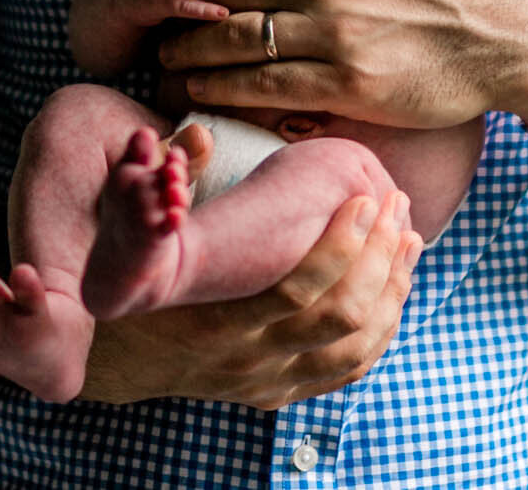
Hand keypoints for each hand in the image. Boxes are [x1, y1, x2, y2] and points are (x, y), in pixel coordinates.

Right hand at [79, 191, 421, 406]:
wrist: (117, 362)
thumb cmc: (136, 289)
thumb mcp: (142, 244)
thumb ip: (172, 192)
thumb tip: (197, 134)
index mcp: (216, 323)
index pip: (298, 290)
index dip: (342, 245)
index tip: (366, 198)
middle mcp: (247, 361)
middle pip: (341, 317)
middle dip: (382, 260)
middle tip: (399, 211)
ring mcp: (267, 383)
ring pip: (356, 347)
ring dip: (393, 291)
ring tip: (409, 241)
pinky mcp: (280, 394)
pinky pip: (348, 370)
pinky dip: (381, 329)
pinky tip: (394, 287)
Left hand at [160, 0, 527, 128]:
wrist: (514, 29)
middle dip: (187, 3)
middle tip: (163, 18)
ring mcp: (328, 33)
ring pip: (230, 38)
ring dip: (189, 48)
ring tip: (168, 56)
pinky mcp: (344, 84)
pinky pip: (261, 85)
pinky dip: (220, 85)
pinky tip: (200, 87)